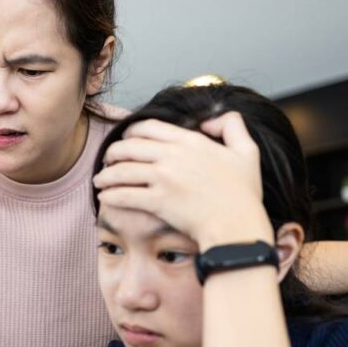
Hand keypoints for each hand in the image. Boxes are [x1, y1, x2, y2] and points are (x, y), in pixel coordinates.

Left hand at [93, 112, 272, 250]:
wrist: (236, 226)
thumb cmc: (243, 195)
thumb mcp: (248, 151)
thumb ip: (232, 126)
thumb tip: (210, 120)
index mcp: (190, 141)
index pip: (149, 127)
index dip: (131, 132)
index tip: (125, 140)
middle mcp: (173, 156)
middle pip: (129, 147)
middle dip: (112, 152)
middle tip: (107, 160)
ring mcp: (164, 178)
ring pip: (122, 170)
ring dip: (106, 175)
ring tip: (100, 180)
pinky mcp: (157, 201)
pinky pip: (124, 194)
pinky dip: (110, 194)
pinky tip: (104, 197)